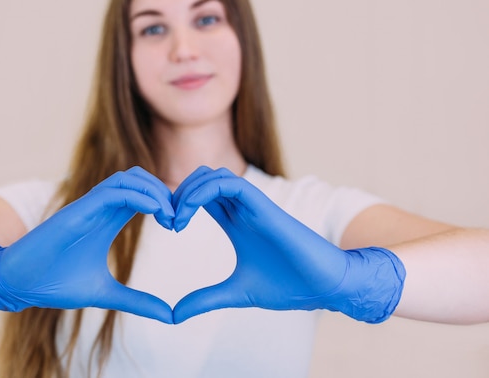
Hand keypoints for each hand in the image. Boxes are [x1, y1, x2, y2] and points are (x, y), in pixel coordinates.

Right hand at [0, 166, 174, 323]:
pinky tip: (156, 211)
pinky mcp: (76, 211)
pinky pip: (111, 191)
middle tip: (179, 217)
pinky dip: (137, 195)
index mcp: (107, 220)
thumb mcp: (105, 293)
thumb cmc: (54, 283)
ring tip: (169, 214)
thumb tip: (168, 316)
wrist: (17, 283)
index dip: (164, 203)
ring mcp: (87, 207)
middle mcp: (99, 208)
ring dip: (154, 190)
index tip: (178, 224)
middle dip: (164, 192)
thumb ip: (137, 301)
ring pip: (128, 178)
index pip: (142, 196)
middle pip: (139, 179)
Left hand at [171, 166, 404, 323]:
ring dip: (187, 191)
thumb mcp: (236, 292)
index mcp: (236, 222)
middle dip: (178, 194)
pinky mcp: (265, 207)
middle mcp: (242, 209)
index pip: (201, 196)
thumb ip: (205, 299)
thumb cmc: (288, 285)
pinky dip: (203, 191)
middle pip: (202, 180)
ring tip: (175, 220)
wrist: (325, 286)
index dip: (179, 203)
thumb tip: (174, 315)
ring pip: (213, 176)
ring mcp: (253, 206)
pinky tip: (188, 215)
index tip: (167, 226)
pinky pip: (231, 184)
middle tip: (166, 220)